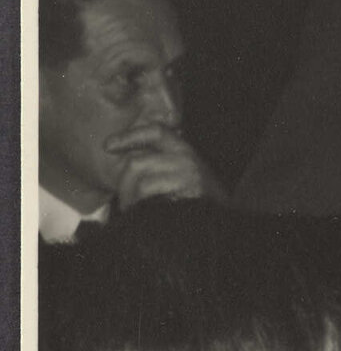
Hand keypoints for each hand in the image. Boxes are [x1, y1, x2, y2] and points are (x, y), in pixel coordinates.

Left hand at [105, 124, 222, 207]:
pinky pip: (151, 195)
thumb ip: (160, 162)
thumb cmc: (198, 198)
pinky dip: (141, 206)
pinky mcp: (187, 190)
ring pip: (141, 181)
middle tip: (125, 200)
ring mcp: (187, 174)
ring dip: (130, 198)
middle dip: (123, 184)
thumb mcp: (182, 172)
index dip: (129, 136)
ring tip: (134, 209)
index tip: (107, 146)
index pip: (155, 132)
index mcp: (183, 148)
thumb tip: (126, 164)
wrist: (222, 219)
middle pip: (137, 162)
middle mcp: (186, 157)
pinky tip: (145, 213)